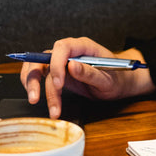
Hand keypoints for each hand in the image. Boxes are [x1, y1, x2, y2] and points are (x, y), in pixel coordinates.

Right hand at [18, 36, 154, 118]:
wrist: (119, 84)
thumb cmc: (117, 78)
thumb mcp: (108, 79)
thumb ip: (90, 73)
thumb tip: (72, 66)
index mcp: (84, 46)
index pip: (63, 47)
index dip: (56, 63)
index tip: (59, 83)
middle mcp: (70, 52)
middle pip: (45, 58)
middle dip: (35, 78)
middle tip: (36, 98)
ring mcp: (62, 62)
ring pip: (39, 69)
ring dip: (35, 87)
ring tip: (48, 109)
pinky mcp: (59, 73)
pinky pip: (41, 77)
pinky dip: (37, 89)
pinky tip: (42, 101)